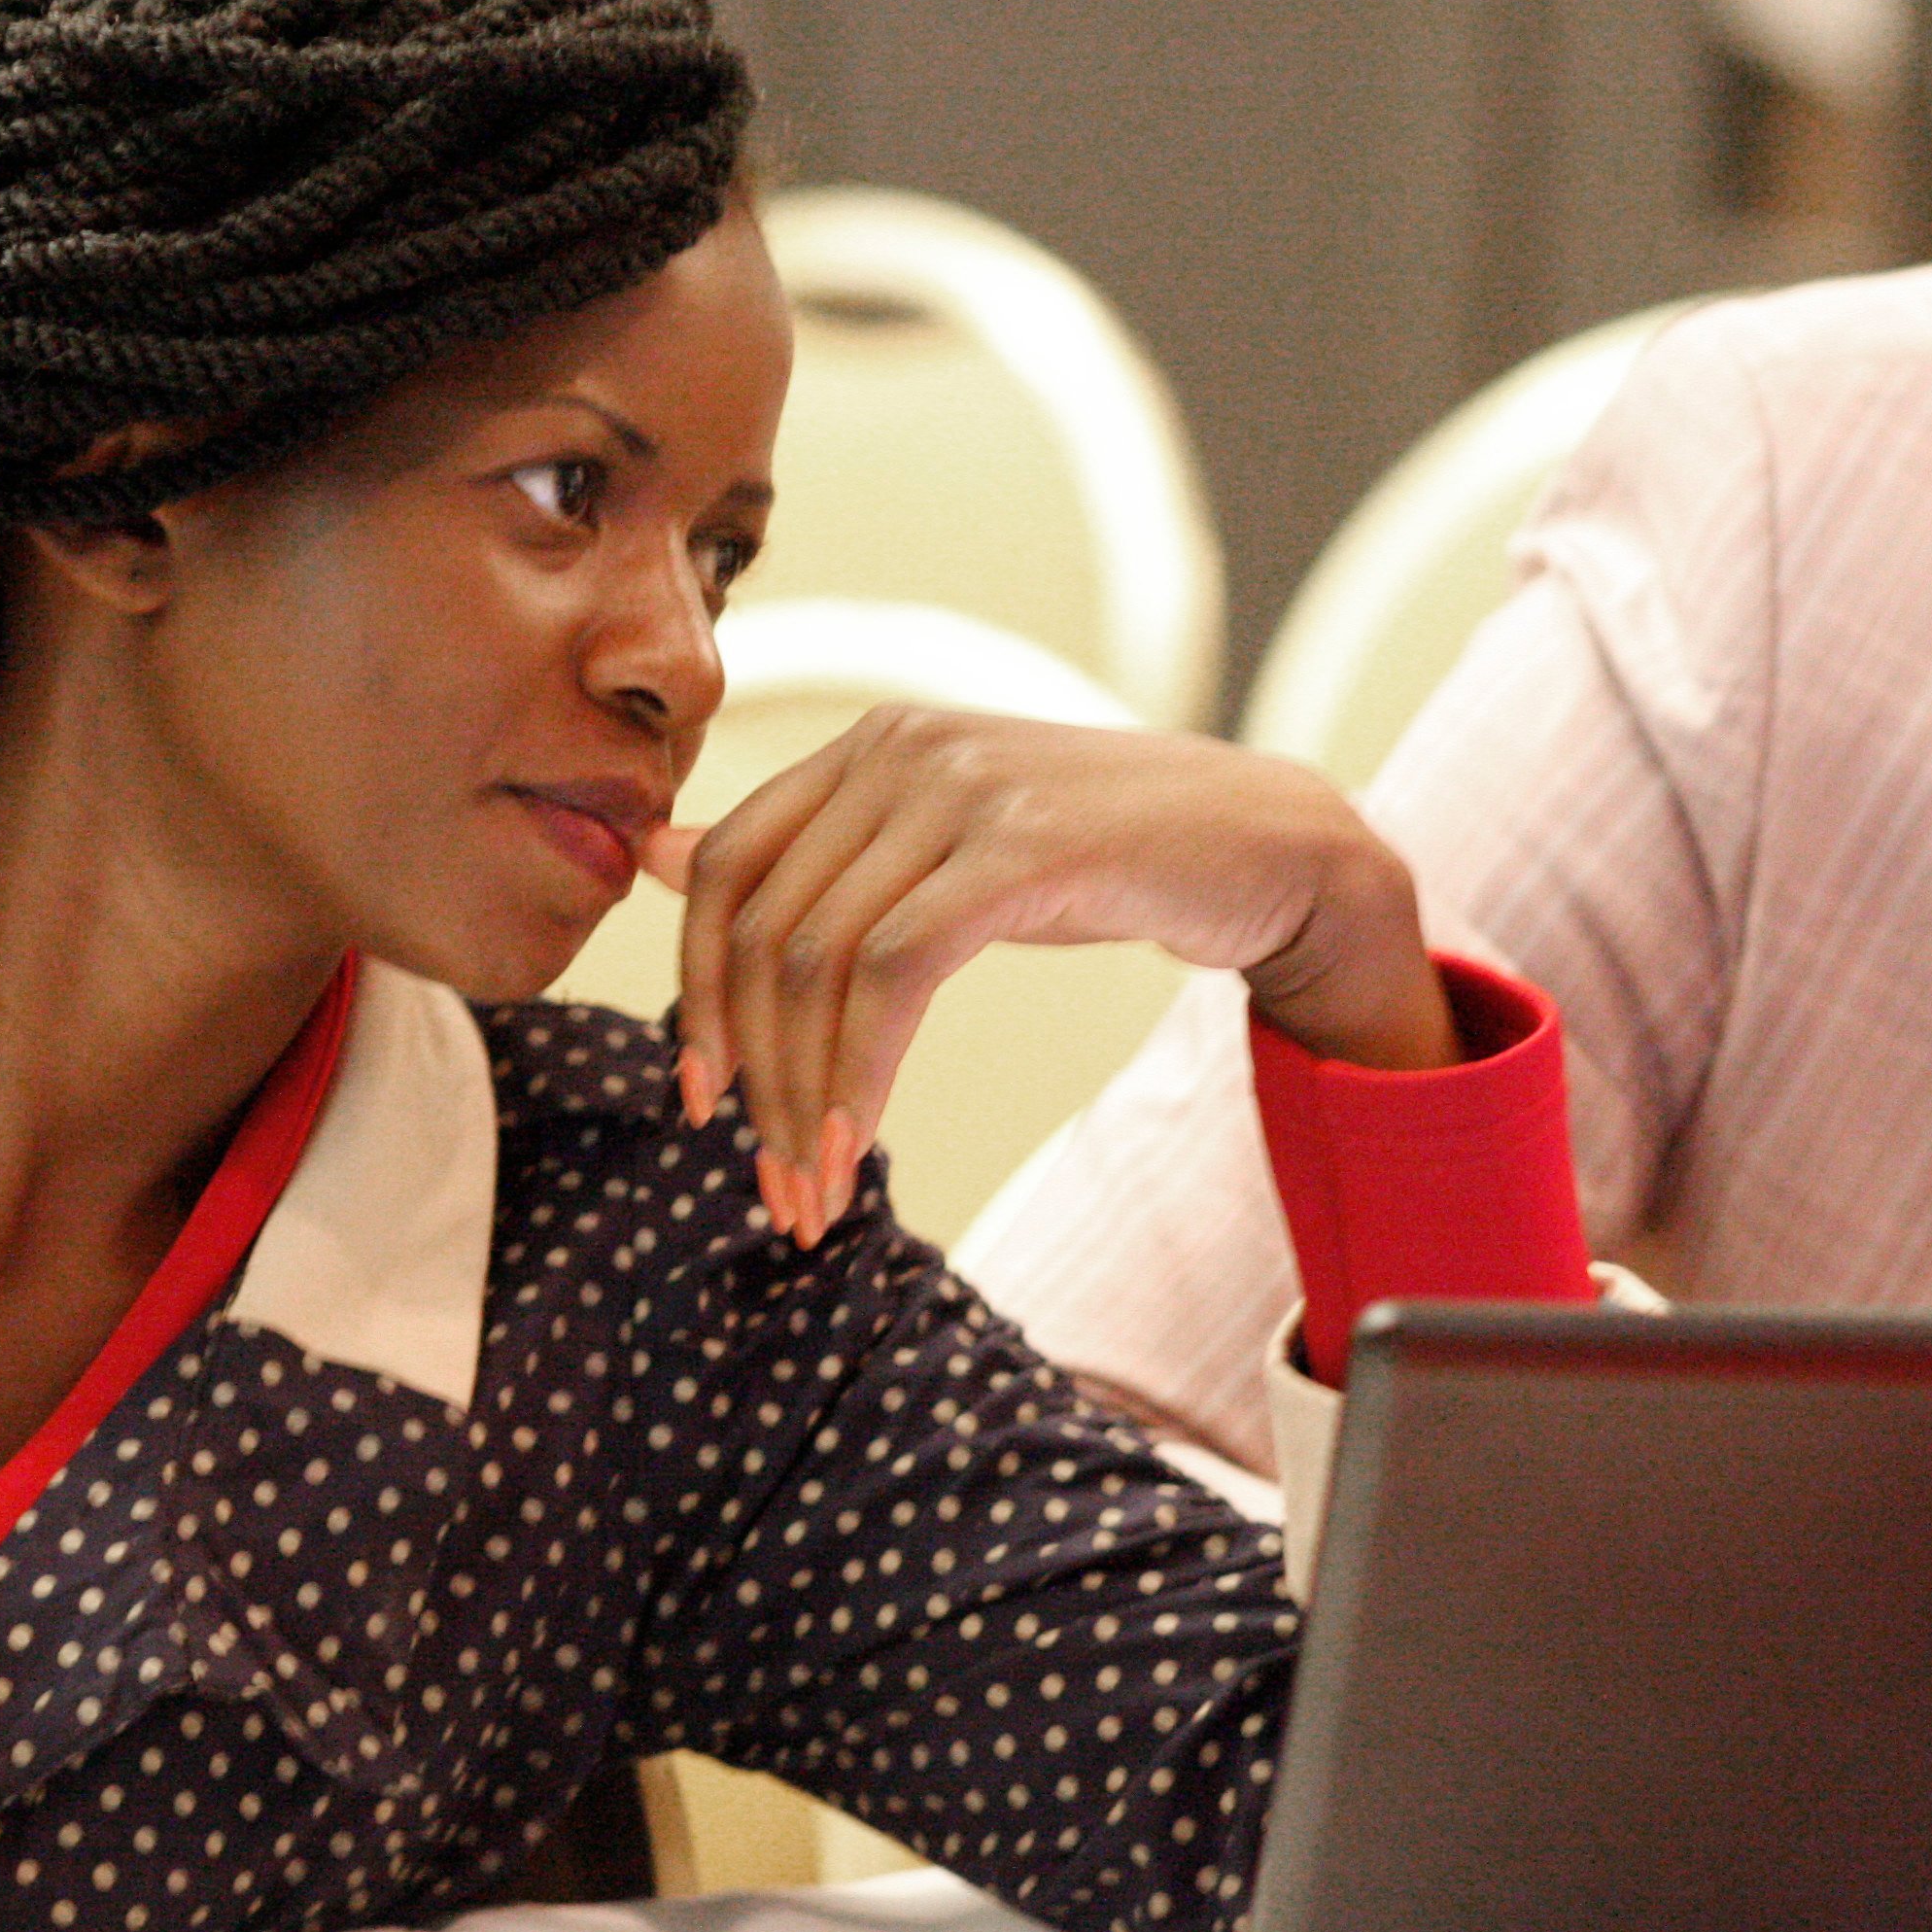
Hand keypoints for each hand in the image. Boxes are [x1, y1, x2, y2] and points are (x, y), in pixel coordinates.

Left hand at [640, 707, 1454, 1246]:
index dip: (693, 988)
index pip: (726, 866)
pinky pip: (895, 974)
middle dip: (748, 1068)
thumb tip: (656, 851)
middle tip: (766, 1180)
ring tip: (814, 1187)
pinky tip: (857, 1142)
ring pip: (817, 958)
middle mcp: (898, 748)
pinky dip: (861, 1071)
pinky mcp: (1019, 846)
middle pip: (762, 925)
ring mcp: (960, 789)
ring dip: (801, 1091)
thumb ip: (811, 853)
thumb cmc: (1102, 857)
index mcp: (866, 744)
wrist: (1276, 846)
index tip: (696, 1095)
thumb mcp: (942, 847)